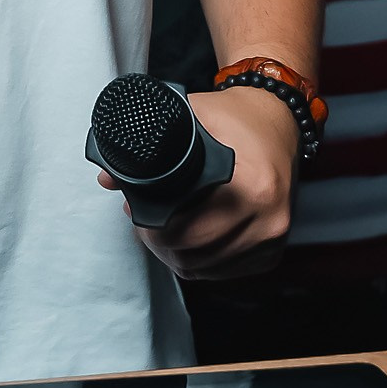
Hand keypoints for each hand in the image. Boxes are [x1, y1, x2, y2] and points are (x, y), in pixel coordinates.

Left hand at [96, 85, 298, 279]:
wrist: (278, 119)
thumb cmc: (236, 117)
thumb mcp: (190, 114)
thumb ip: (146, 141)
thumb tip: (108, 178)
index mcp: (253, 185)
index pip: (188, 229)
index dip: (154, 228)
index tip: (139, 216)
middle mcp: (268, 217)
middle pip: (194, 253)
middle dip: (160, 244)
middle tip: (144, 225)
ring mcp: (273, 237)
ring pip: (207, 269)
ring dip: (179, 256)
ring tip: (164, 232)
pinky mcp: (273, 251)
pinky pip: (226, 272)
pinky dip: (203, 262)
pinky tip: (191, 241)